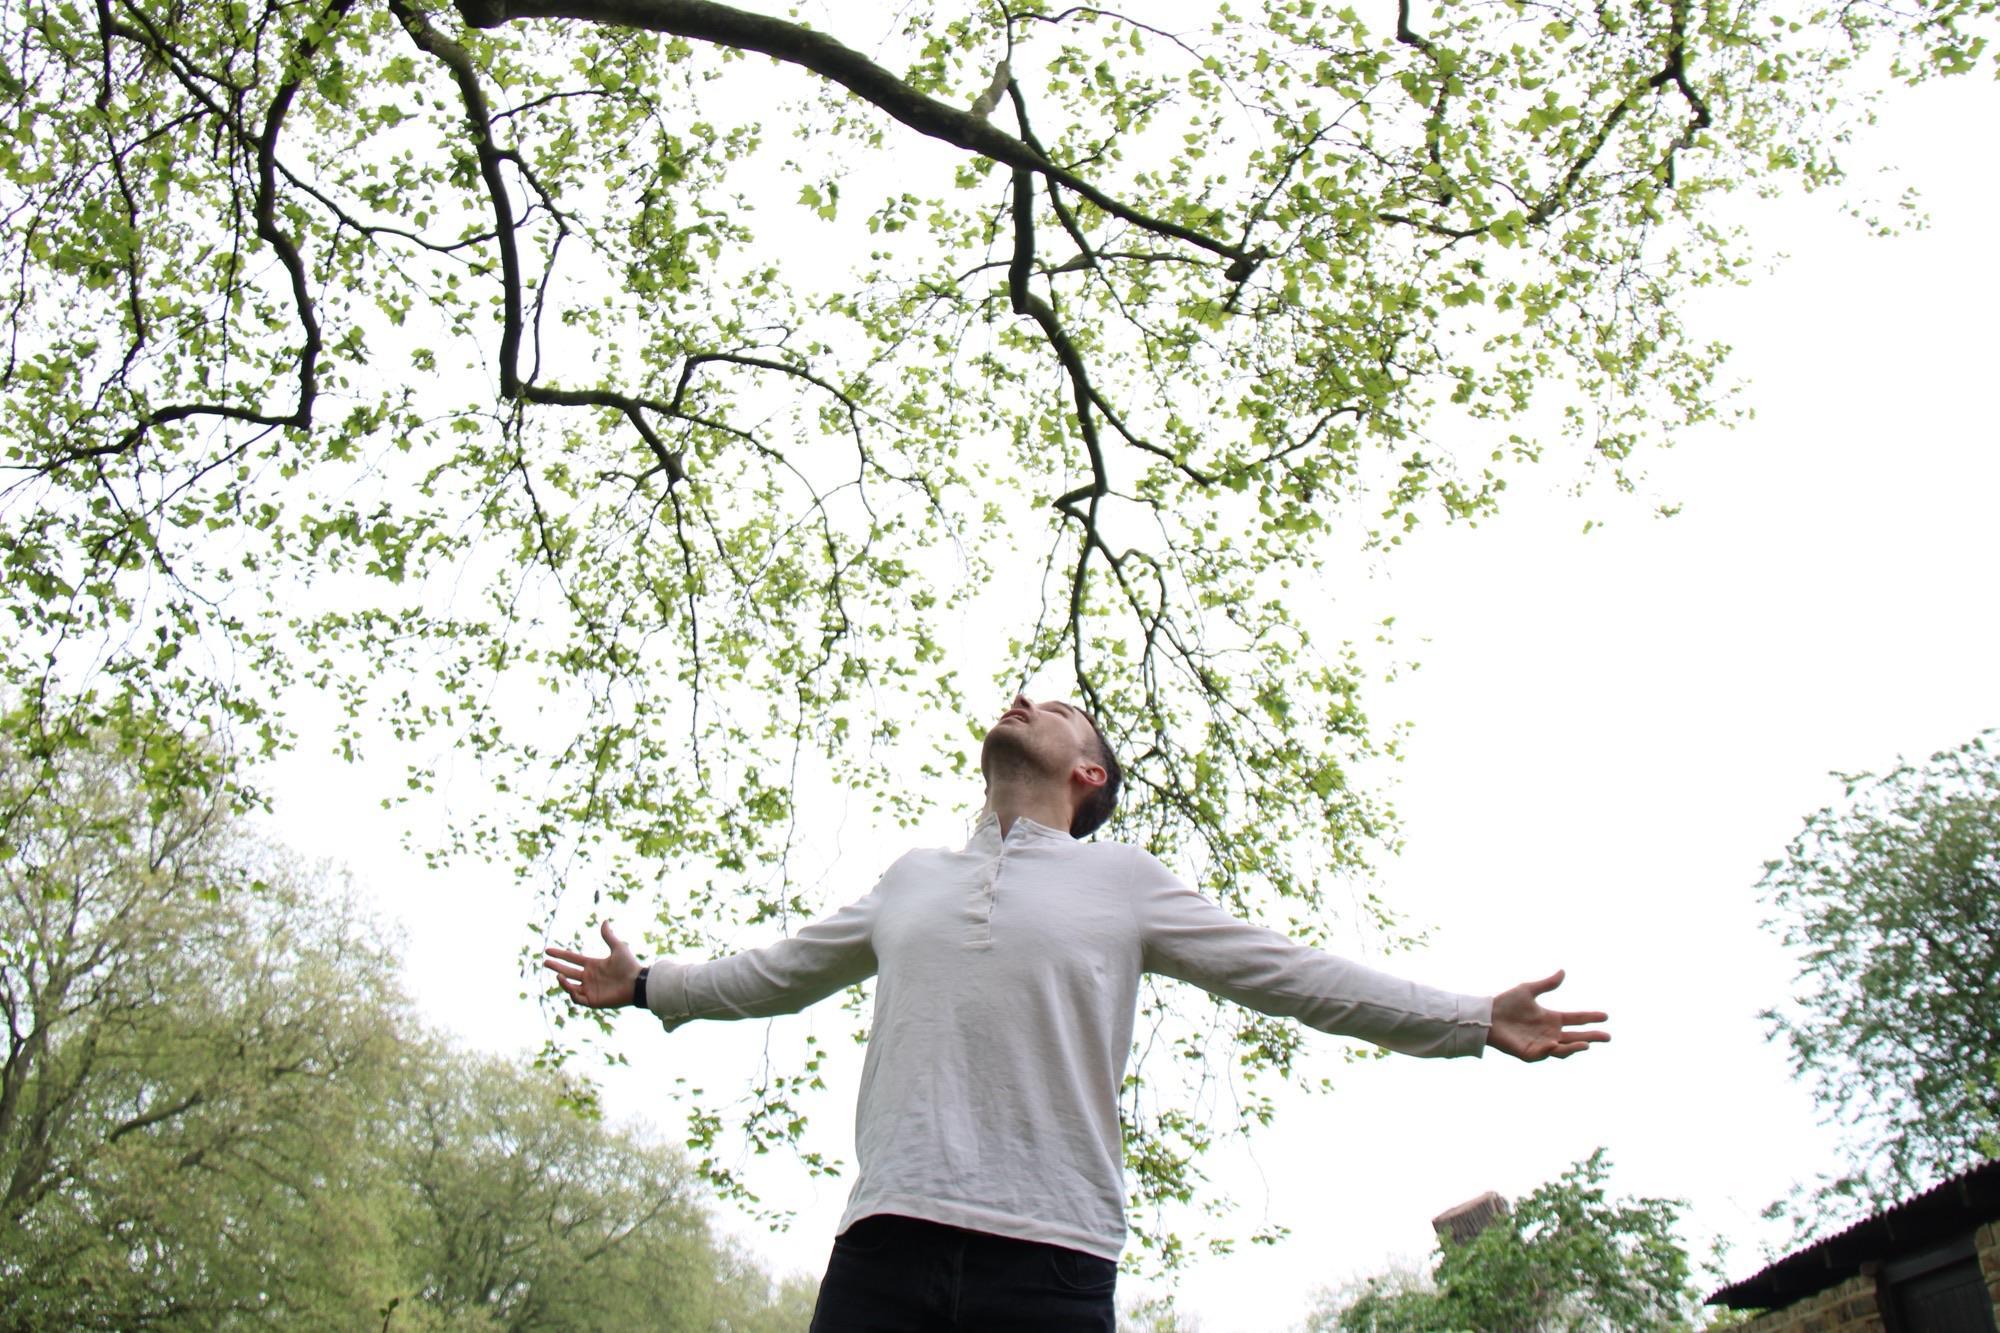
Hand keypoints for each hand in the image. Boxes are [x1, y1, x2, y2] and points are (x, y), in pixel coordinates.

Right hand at [544, 920, 641, 1008]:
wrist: (637, 983)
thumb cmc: (629, 966)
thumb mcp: (618, 948)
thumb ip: (609, 936)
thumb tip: (604, 921)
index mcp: (593, 965)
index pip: (572, 959)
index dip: (560, 955)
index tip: (548, 951)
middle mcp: (589, 977)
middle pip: (568, 972)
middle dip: (556, 967)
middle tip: (545, 962)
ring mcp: (590, 989)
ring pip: (570, 986)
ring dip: (563, 981)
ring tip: (559, 975)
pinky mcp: (593, 1001)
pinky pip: (578, 999)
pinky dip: (571, 993)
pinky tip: (569, 985)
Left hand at [1487, 969, 1608, 1061]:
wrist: (1486, 1015)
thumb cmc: (1506, 1003)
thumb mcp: (1528, 990)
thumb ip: (1547, 984)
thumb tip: (1563, 971)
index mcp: (1552, 1019)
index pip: (1576, 1019)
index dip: (1591, 1017)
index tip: (1606, 1016)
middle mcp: (1550, 1033)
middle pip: (1576, 1036)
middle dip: (1592, 1037)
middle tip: (1607, 1037)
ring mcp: (1541, 1045)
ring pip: (1564, 1048)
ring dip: (1575, 1046)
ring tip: (1587, 1044)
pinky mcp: (1530, 1054)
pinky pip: (1544, 1054)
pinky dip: (1552, 1050)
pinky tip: (1556, 1044)